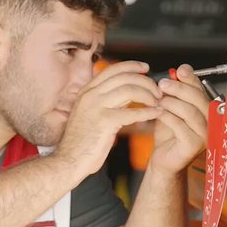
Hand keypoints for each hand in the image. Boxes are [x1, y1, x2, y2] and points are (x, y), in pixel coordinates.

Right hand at [57, 61, 163, 181]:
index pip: (113, 69)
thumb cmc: (82, 141)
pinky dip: (148, 112)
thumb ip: (108, 101)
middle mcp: (90, 95)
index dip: (132, 66)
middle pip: (124, 77)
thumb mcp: (91, 113)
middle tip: (157, 91)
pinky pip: (132, 112)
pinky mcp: (104, 122)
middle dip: (145, 81)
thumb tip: (130, 91)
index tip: (146, 68)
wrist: (68, 160)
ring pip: (130, 90)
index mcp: (87, 91)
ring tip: (158, 102)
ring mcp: (96, 107)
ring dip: (148, 94)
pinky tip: (157, 114)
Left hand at [149, 64, 209, 175]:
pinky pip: (180, 126)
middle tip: (163, 84)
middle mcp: (211, 123)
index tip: (180, 70)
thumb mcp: (172, 108)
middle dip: (179, 88)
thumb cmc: (169, 134)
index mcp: (207, 111)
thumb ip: (177, 91)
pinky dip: (167, 116)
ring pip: (190, 112)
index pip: (201, 90)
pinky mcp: (194, 145)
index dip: (191, 79)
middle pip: (199, 99)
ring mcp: (205, 135)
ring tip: (158, 99)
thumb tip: (179, 71)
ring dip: (171, 102)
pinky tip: (158, 113)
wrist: (163, 159)